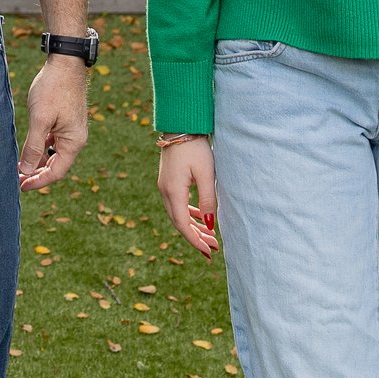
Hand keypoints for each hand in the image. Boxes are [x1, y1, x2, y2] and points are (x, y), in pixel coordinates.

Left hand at [19, 54, 88, 190]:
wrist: (64, 63)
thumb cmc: (53, 89)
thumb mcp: (40, 119)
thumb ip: (33, 146)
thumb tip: (26, 170)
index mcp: (73, 142)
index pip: (57, 172)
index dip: (38, 182)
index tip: (20, 186)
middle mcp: (76, 139)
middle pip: (56, 166)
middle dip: (37, 173)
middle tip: (16, 178)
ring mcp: (71, 130)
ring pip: (54, 154)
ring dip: (38, 161)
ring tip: (20, 165)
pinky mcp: (65, 122)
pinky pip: (53, 142)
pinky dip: (42, 148)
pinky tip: (29, 149)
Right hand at [157, 137, 217, 258]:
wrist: (181, 125)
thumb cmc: (196, 148)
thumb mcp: (207, 174)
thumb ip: (208, 200)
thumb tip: (210, 226)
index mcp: (173, 191)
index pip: (182, 225)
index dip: (195, 241)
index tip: (208, 252)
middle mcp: (165, 191)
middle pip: (179, 222)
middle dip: (196, 237)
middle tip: (213, 249)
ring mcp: (165, 186)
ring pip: (178, 214)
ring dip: (193, 227)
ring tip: (210, 237)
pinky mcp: (168, 181)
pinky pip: (178, 204)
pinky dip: (189, 214)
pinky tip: (201, 218)